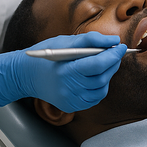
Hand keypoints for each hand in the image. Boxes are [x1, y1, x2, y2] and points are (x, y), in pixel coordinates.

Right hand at [0, 31, 126, 111]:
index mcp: (65, 71)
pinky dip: (100, 85)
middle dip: (113, 62)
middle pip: (102, 77)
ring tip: (104, 62)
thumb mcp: (65, 42)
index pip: (97, 65)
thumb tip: (114, 41)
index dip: (113, 55)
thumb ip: (91, 40)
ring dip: (108, 74)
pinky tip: (95, 75)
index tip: (121, 46)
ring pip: (101, 88)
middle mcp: (68, 89)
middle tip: (115, 51)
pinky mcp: (72, 106)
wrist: (25, 75)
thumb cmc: (46, 55)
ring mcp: (70, 100)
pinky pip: (95, 97)